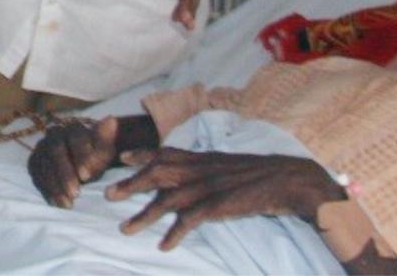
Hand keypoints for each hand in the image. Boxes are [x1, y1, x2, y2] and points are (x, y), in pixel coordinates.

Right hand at [29, 116, 120, 207]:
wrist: (82, 164)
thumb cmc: (95, 158)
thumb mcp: (104, 151)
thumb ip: (105, 139)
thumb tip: (111, 120)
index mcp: (73, 129)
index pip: (75, 138)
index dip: (80, 156)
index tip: (86, 176)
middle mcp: (54, 135)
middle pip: (55, 151)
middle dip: (65, 174)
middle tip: (76, 193)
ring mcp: (41, 148)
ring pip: (44, 165)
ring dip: (55, 186)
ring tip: (68, 204)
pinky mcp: (34, 163)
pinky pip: (36, 176)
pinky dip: (46, 190)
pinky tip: (55, 203)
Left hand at [105, 148, 345, 251]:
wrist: (289, 179)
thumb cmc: (259, 175)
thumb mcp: (227, 166)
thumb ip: (207, 168)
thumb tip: (189, 175)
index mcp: (202, 158)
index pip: (166, 152)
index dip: (142, 154)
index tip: (121, 158)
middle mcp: (200, 168)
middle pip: (157, 173)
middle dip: (130, 184)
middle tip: (108, 195)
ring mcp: (208, 186)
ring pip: (168, 199)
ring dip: (144, 215)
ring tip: (125, 229)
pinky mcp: (219, 205)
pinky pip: (191, 219)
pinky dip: (175, 233)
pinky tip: (164, 245)